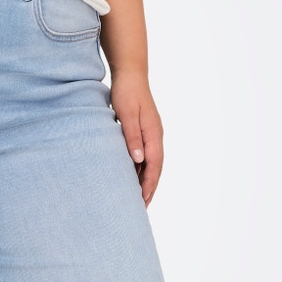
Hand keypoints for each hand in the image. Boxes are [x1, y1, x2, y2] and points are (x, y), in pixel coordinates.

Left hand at [109, 69, 163, 205]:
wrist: (130, 73)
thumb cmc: (126, 92)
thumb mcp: (126, 114)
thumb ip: (132, 137)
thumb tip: (138, 160)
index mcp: (153, 134)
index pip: (154, 165)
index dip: (149, 184)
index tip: (143, 201)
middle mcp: (155, 136)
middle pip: (155, 168)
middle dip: (149, 188)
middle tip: (141, 208)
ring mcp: (151, 134)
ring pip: (150, 163)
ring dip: (145, 180)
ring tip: (137, 198)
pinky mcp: (144, 131)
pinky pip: (144, 155)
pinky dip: (140, 168)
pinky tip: (131, 176)